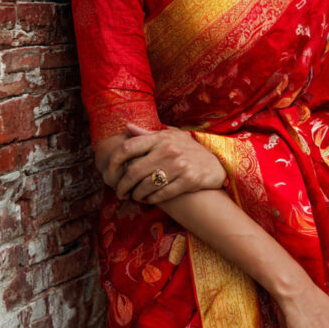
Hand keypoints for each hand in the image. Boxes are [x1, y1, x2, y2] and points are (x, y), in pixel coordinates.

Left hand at [107, 123, 225, 203]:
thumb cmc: (189, 149)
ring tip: (134, 197)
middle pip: (134, 170)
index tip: (110, 172)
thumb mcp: (170, 136)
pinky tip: (148, 200)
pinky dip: (152, 199)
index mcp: (160, 138)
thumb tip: (126, 127)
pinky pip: (163, 193)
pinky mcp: (189, 180)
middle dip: (123, 185)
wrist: (218, 162)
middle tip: (120, 192)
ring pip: (147, 184)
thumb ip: (147, 134)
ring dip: (136, 194)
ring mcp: (180, 165)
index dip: (114, 162)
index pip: (128, 147)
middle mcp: (169, 149)